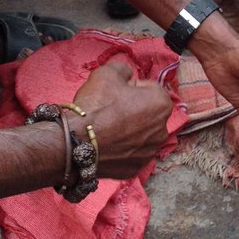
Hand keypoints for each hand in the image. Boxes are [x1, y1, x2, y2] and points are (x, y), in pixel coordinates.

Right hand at [73, 62, 171, 179]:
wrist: (75, 141)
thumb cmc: (96, 105)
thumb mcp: (107, 72)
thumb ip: (123, 69)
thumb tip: (127, 75)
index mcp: (161, 104)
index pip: (149, 88)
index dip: (131, 87)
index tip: (116, 92)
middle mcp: (162, 130)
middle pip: (148, 113)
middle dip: (133, 109)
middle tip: (110, 109)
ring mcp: (149, 152)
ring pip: (140, 135)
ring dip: (129, 130)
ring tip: (107, 128)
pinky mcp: (135, 169)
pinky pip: (130, 153)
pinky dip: (122, 149)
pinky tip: (106, 144)